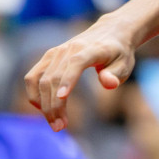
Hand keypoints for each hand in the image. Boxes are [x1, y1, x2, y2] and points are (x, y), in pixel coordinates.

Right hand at [24, 15, 139, 130]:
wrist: (111, 31)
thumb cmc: (119, 53)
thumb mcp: (125, 64)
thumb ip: (116, 75)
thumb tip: (108, 84)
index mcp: (92, 49)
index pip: (77, 63)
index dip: (68, 79)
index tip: (63, 98)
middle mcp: (70, 49)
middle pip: (55, 77)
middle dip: (54, 105)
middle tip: (60, 127)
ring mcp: (56, 52)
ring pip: (40, 79)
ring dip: (43, 103)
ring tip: (54, 123)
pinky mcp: (48, 57)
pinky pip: (33, 76)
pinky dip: (34, 93)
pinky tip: (42, 108)